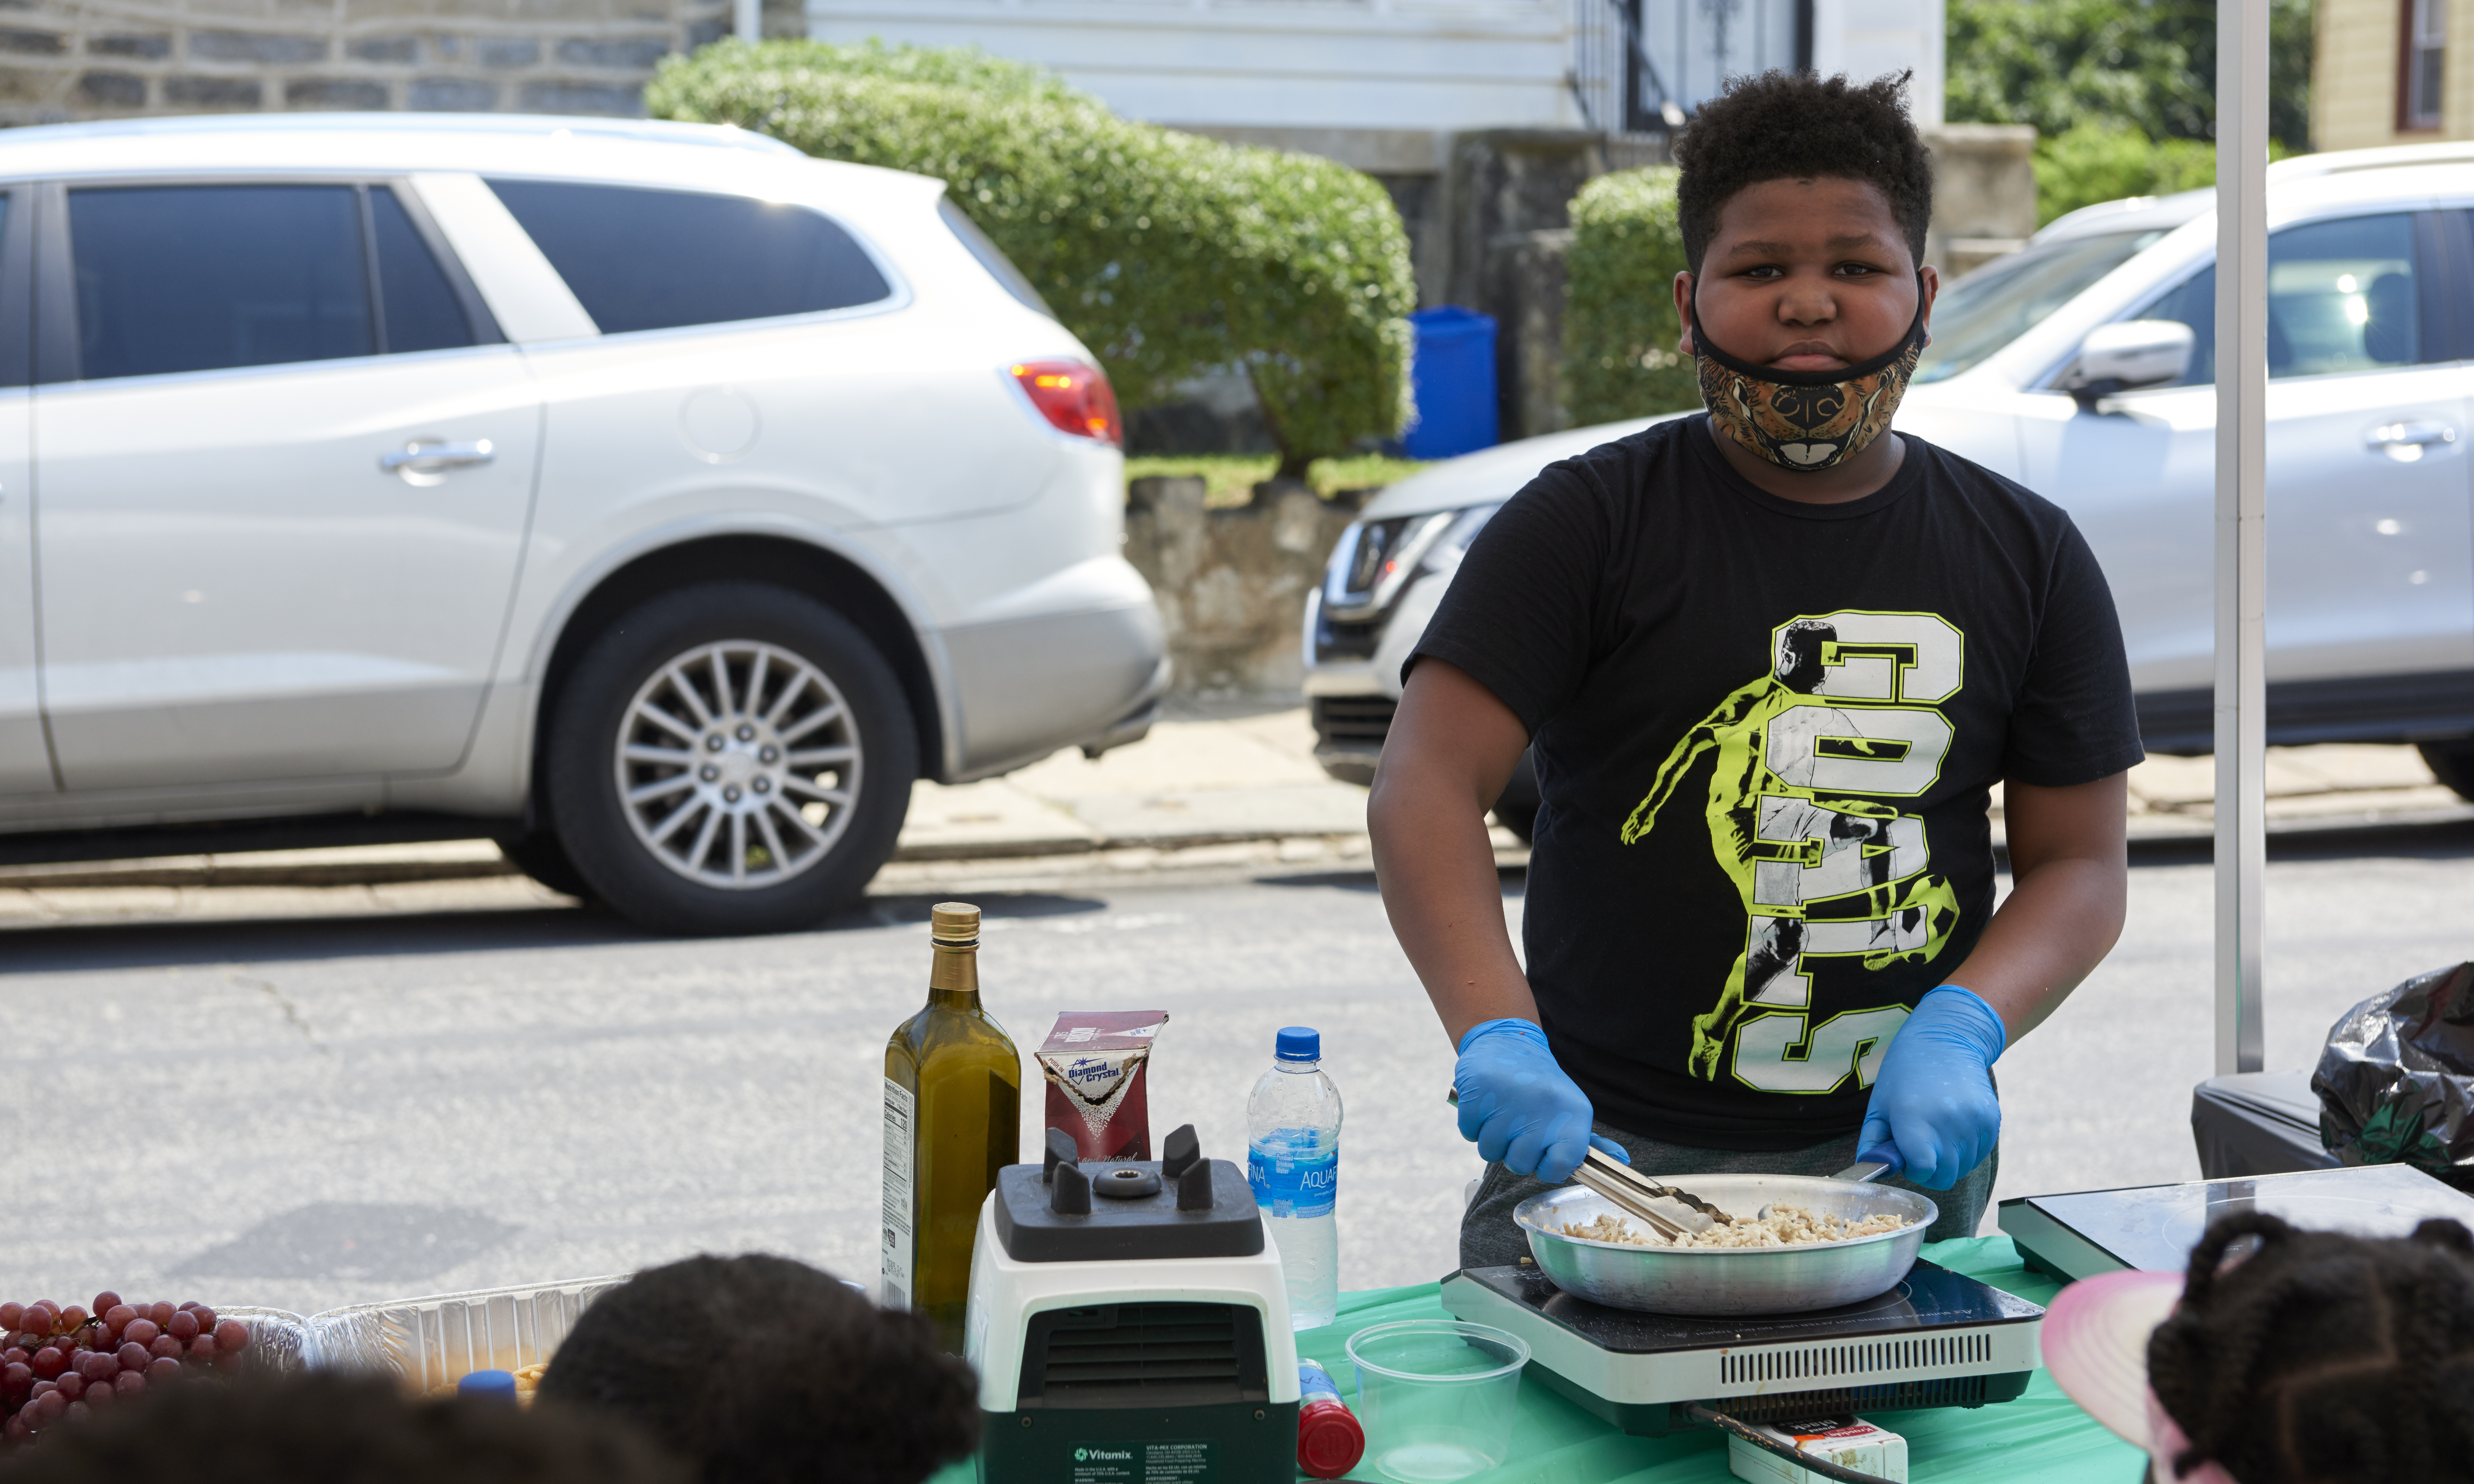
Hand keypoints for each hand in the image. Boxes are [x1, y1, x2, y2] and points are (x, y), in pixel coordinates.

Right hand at [1453, 1019, 1629, 1182]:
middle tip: (1517, 1129)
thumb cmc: (1541, 1086)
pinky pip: (1469, 1134)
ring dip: (1492, 1140)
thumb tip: (1622, 1162)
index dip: (1547, 1168)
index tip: (1542, 1156)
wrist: (1507, 1042)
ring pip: (1490, 1153)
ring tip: (1501, 1115)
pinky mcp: (1477, 1094)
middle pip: (1519, 1166)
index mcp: (1572, 1114)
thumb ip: (1591, 1142)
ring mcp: (1509, 1101)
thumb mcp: (1571, 1110)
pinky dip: (1473, 1126)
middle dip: (1514, 1153)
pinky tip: (1485, 1106)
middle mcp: (1544, 1108)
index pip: (1560, 1167)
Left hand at [1859, 986, 2004, 1189]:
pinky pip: (1979, 1154)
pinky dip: (1966, 1150)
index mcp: (1914, 1118)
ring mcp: (1974, 1121)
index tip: (1908, 1157)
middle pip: (1945, 1176)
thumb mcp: (1878, 1106)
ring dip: (1949, 1159)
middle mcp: (1948, 1121)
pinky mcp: (1992, 1119)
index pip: (1923, 1170)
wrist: (1943, 1040)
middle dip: (1930, 1170)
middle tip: (1921, 1146)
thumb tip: (1871, 1169)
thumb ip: (1873, 1143)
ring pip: (1963, 1168)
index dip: (1914, 1170)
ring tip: (1937, 1129)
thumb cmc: (1903, 1074)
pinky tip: (1954, 1125)